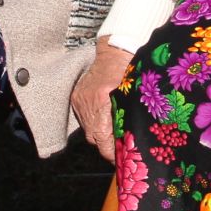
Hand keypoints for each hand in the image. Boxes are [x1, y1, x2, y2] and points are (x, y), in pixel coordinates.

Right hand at [71, 39, 133, 162]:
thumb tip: (131, 142)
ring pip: (88, 129)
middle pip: (94, 137)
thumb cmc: (130, 72)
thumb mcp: (134, 96)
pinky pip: (84, 118)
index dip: (111, 152)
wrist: (116, 51)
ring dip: (99, 134)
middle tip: (119, 149)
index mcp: (102, 101)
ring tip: (113, 135)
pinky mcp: (76, 97)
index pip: (102, 138)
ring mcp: (80, 100)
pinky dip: (93, 122)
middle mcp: (88, 102)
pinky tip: (103, 120)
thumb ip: (129, 118)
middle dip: (106, 145)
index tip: (120, 159)